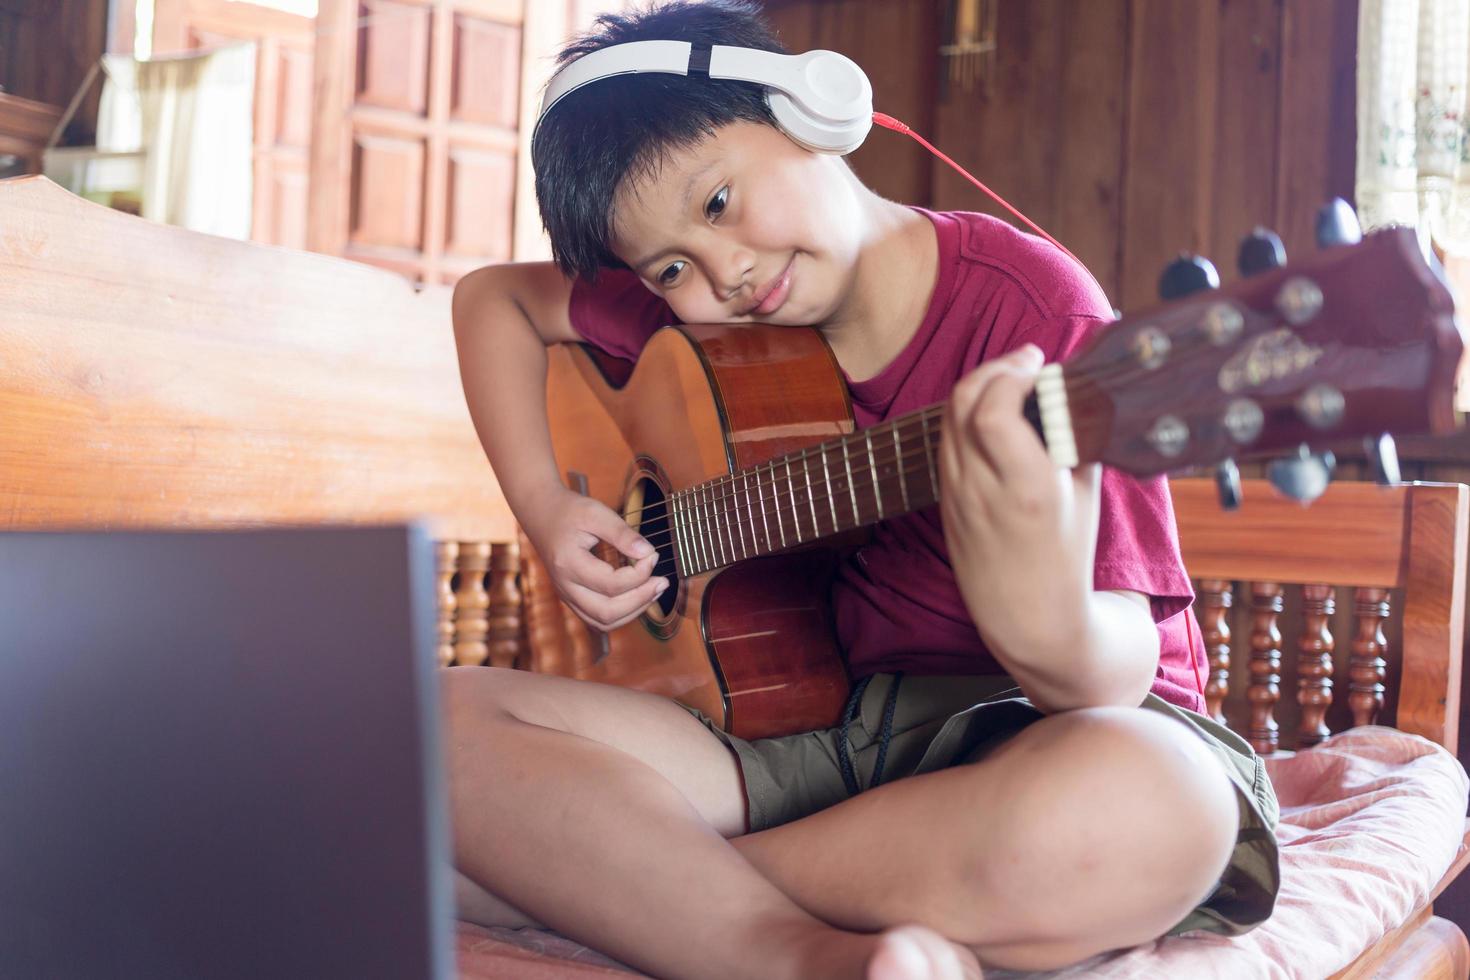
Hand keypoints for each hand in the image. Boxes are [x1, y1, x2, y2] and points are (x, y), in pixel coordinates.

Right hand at [520, 486, 668, 631]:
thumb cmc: (569, 511)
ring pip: (603, 622)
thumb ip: (623, 533)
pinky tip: (639, 596)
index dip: (639, 574)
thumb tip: (649, 553)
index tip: (653, 555)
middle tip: (662, 581)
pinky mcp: (573, 598)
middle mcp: (565, 586)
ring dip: (634, 611)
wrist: (541, 514)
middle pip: (607, 612)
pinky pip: (598, 619)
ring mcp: (567, 596)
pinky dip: (622, 614)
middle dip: (641, 600)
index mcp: (568, 564)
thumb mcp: (596, 513)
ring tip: (654, 590)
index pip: (611, 584)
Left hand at [938, 344, 1092, 656]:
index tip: (1038, 362)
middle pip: (964, 403)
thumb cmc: (1067, 558)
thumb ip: (1078, 439)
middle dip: (994, 369)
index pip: (994, 412)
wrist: (1028, 617)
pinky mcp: (944, 500)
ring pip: (949, 418)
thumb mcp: (1086, 497)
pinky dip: (968, 416)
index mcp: (1026, 489)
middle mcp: (981, 489)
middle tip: (1026, 362)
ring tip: (1012, 381)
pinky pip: (948, 441)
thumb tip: (1075, 389)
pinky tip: (994, 413)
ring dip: (979, 388)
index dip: (1011, 374)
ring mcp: (956, 495)